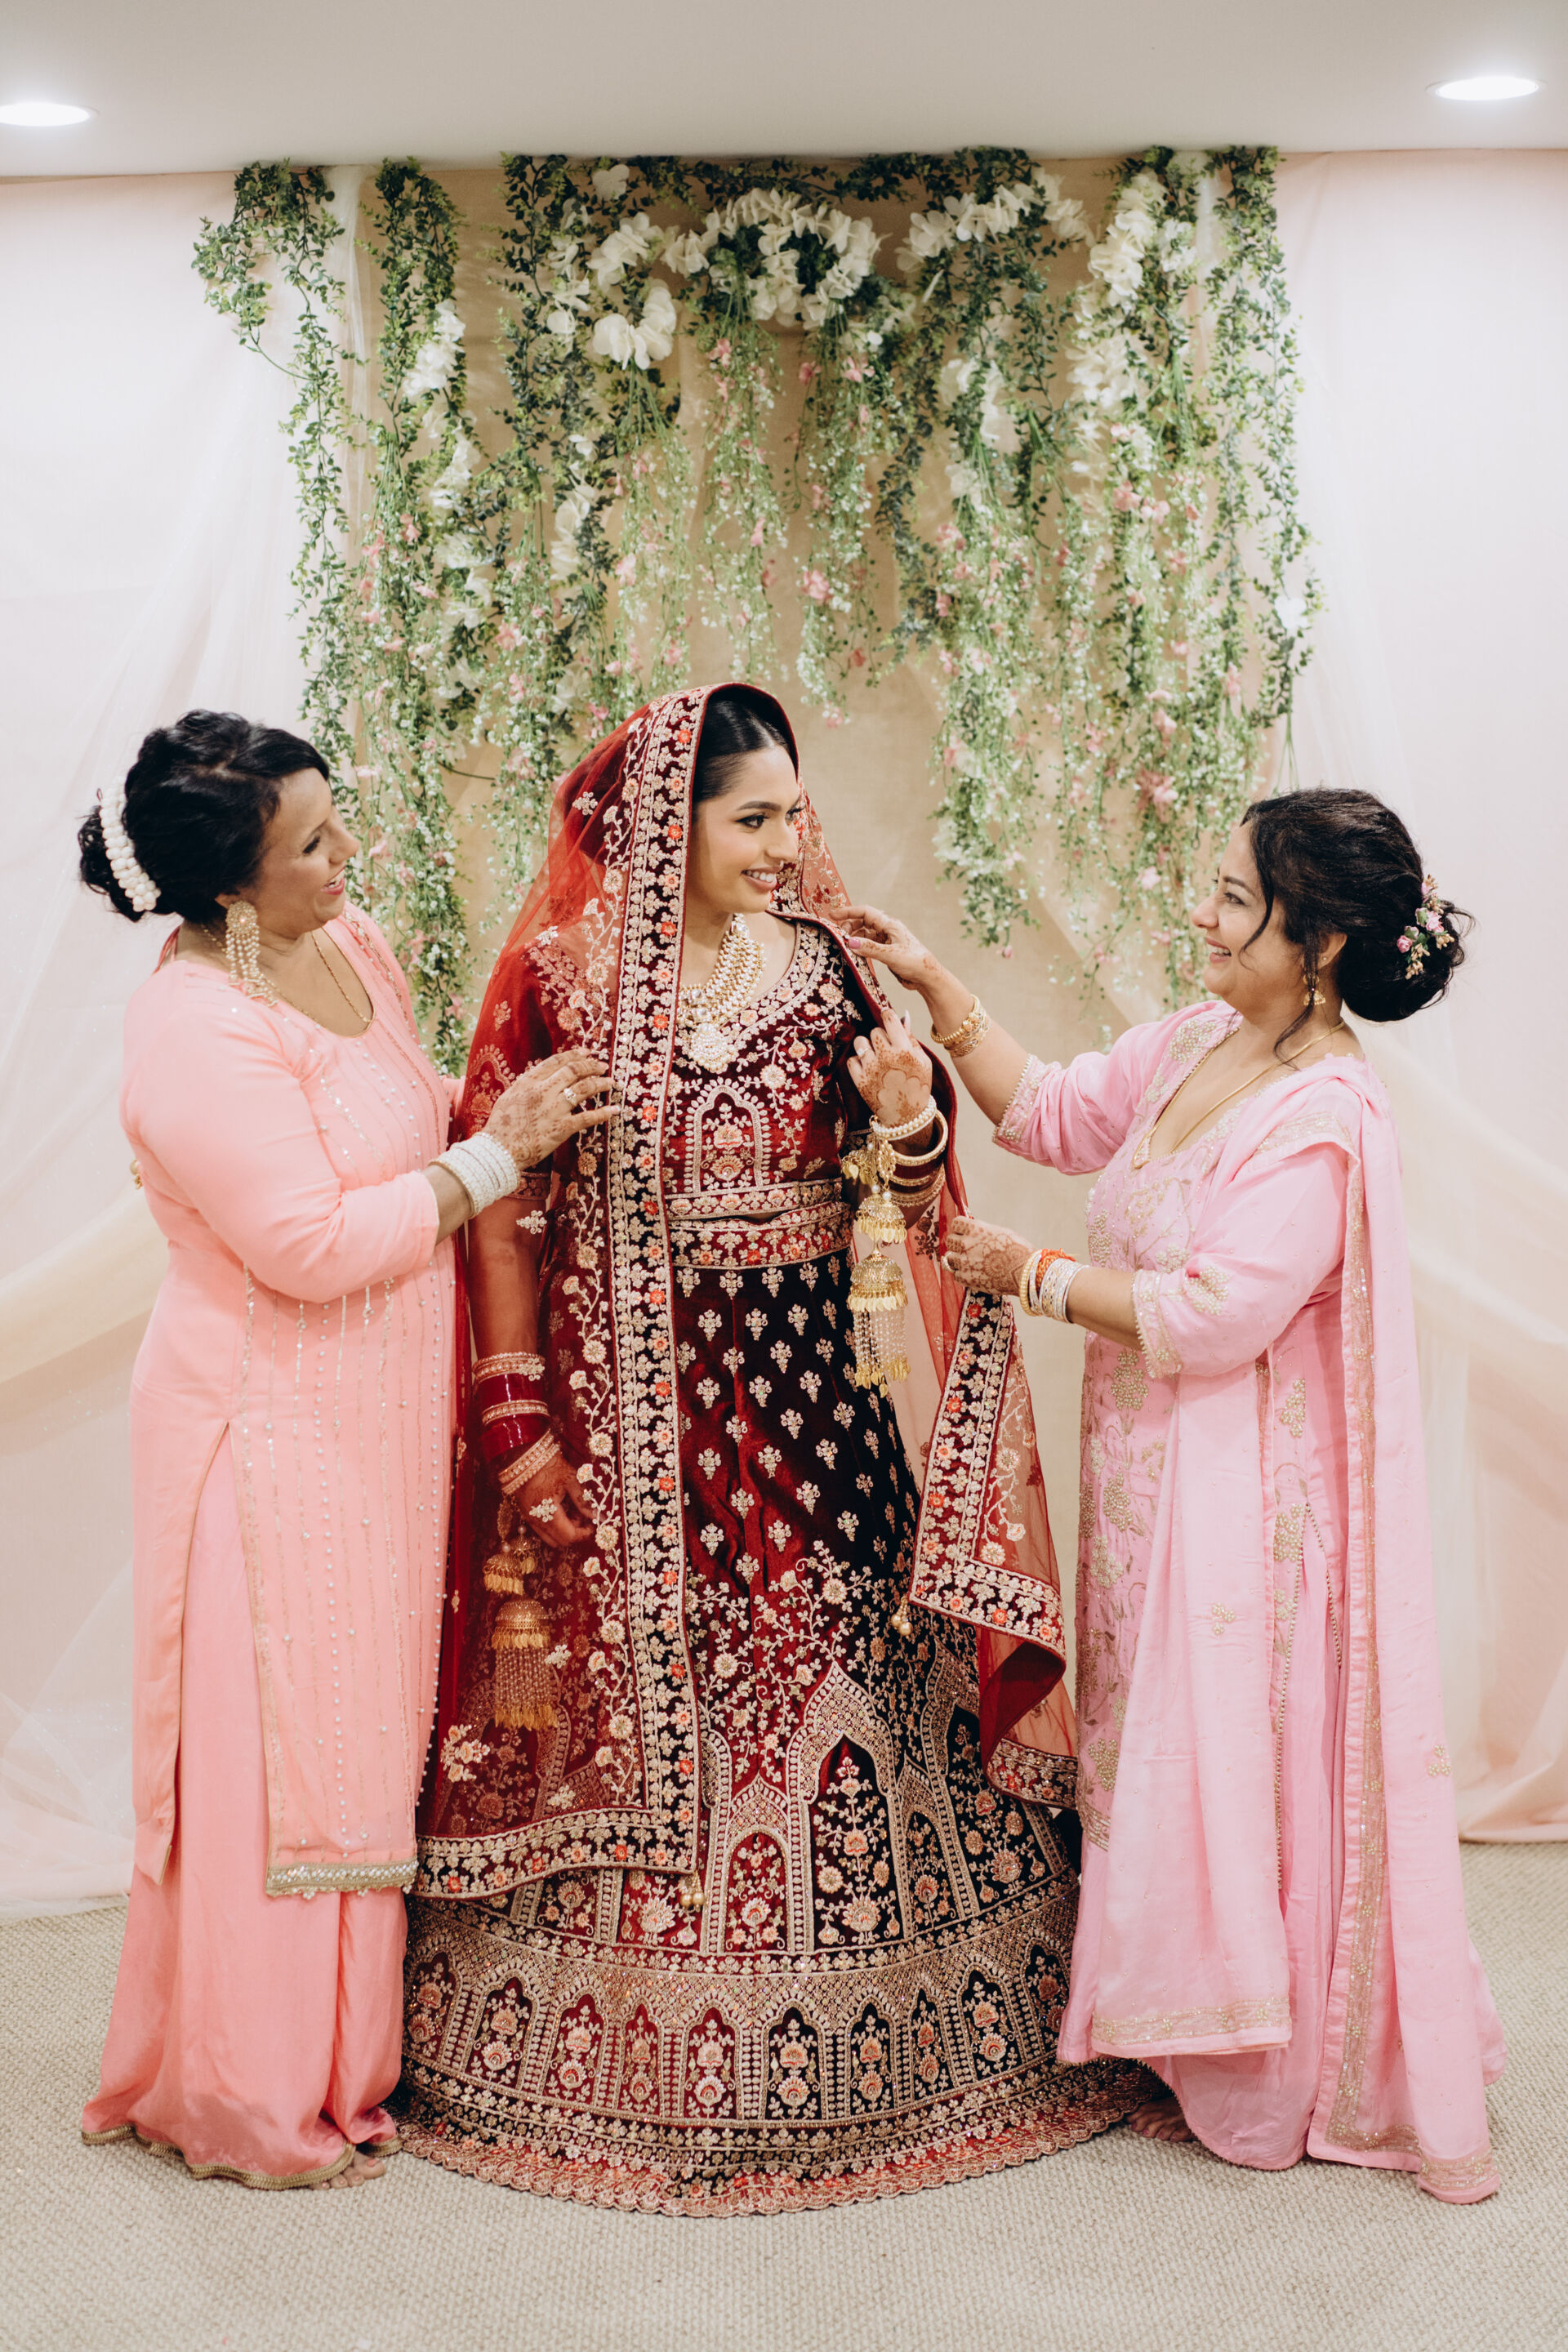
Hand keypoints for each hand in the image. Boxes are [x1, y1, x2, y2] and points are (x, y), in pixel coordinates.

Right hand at [485, 1050, 616, 1171]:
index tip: (587, 1052)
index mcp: (529, 1082)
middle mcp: (543, 1091)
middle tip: (603, 1066)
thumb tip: (540, 1076)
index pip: (556, 1061)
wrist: (498, 1150)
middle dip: (592, 1066)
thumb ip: (526, 1084)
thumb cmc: (501, 1126)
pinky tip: (614, 1110)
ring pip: (584, 1089)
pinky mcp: (561, 1129)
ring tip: (611, 1083)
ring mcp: (553, 1110)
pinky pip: (587, 1118)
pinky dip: (603, 1113)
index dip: (574, 1054)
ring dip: (601, 1084)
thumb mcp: (509, 1096)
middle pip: (574, 1071)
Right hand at [515, 1448, 596, 1548]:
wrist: (521, 1455)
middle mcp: (537, 1521)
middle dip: (575, 1532)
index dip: (584, 1534)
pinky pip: (542, 1529)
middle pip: (560, 1541)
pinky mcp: (525, 1514)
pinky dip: (554, 1525)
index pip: (570, 1537)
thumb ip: (584, 1501)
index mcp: (549, 1514)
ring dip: (564, 1530)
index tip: (593, 1524)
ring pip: (550, 1537)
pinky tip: (560, 1507)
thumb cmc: (548, 1464)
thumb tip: (598, 1517)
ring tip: (572, 1510)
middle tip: (584, 1515)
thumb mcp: (571, 1480)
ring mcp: (529, 1519)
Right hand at [833, 903, 940, 994]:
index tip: (833, 915)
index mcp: (890, 925)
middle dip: (849, 925)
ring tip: (844, 945)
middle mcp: (888, 930)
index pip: (865, 912)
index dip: (848, 912)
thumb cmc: (914, 962)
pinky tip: (854, 953)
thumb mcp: (890, 954)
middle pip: (863, 921)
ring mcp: (887, 941)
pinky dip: (860, 947)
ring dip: (854, 937)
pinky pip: (869, 946)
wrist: (927, 977)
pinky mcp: (886, 952)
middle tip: (838, 935)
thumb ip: (870, 948)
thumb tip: (850, 942)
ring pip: (865, 934)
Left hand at [846, 1014, 933, 1128]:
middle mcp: (886, 1057)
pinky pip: (852, 1060)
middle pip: (874, 1031)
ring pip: (860, 1042)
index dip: (887, 1015)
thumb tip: (903, 1015)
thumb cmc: (917, 1086)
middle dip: (880, 1037)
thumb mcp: (922, 1061)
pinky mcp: (859, 1081)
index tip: (887, 1018)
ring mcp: (871, 1069)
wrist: (907, 1117)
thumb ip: (911, 1037)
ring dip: (867, 1047)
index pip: (888, 1018)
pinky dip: (858, 1062)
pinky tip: (869, 1069)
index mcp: (904, 1050)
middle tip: (887, 1049)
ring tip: (875, 1057)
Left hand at [941, 1215, 1033, 1296]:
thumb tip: (974, 1233)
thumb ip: (982, 1232)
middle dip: (957, 1244)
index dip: (960, 1229)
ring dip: (957, 1260)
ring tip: (970, 1263)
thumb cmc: (1017, 1250)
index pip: (956, 1224)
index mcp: (975, 1229)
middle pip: (949, 1241)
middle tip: (966, 1250)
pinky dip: (962, 1275)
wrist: (1024, 1272)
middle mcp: (966, 1243)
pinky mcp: (966, 1278)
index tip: (964, 1234)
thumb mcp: (1000, 1232)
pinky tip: (973, 1274)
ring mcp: (964, 1261)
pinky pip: (955, 1275)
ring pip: (949, 1258)